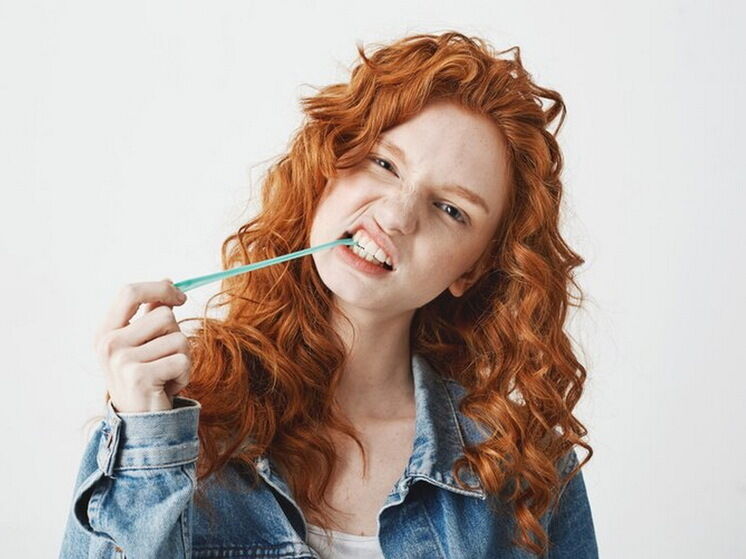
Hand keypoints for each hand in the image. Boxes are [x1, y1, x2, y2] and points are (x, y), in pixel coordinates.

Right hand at [94, 278, 190, 412]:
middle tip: (166, 358)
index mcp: (106, 331)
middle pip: (164, 315)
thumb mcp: (144, 343)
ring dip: (184, 357)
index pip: (130, 292)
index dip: (160, 289)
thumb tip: (168, 281)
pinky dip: (185, 373)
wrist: (140, 422)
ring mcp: (121, 360)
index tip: (181, 297)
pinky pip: (182, 360)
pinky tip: (169, 386)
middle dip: (177, 334)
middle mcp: (108, 343)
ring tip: (167, 373)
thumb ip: (151, 313)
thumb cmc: (147, 377)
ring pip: (179, 338)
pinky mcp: (139, 377)